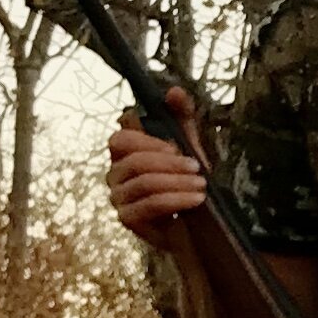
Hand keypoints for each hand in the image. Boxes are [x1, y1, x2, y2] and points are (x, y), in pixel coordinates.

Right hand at [106, 92, 208, 243]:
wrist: (193, 227)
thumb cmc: (184, 184)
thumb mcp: (189, 147)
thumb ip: (182, 118)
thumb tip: (174, 91)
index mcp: (124, 154)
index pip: (119, 138)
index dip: (145, 139)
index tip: (176, 146)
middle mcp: (115, 174)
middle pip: (135, 160)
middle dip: (170, 163)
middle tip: (197, 168)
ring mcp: (118, 197)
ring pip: (144, 182)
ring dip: (177, 182)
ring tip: (201, 185)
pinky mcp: (127, 219)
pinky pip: (149, 205)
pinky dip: (176, 200)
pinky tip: (196, 200)